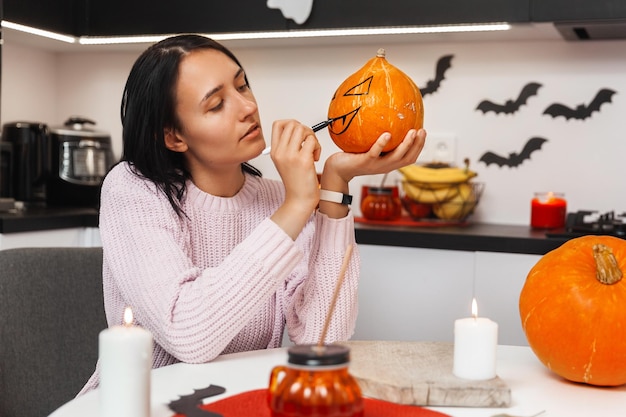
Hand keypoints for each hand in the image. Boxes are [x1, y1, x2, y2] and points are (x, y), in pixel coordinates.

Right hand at [269, 120, 322, 238]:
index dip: (291, 124)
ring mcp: (291, 156)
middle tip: (308, 142)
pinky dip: (317, 146)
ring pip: (302, 129)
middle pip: (292, 123)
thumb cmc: (296, 183)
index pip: (278, 124)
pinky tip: (315, 157)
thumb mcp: (284, 162)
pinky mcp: (303, 160)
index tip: (298, 134)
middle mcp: (280, 152)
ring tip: (312, 150)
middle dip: (304, 130)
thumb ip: (287, 146)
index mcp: (274, 151)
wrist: (299, 200)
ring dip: (311, 137)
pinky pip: (312, 141)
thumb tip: (298, 130)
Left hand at [322, 128, 426, 185]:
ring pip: (396, 157)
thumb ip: (377, 137)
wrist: (337, 169)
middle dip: (417, 145)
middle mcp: (385, 166)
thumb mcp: (368, 146)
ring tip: (412, 132)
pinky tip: (387, 134)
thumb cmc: (352, 156)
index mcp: (388, 162)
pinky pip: (375, 153)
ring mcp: (376, 165)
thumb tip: (383, 116)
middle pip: (408, 158)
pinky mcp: (365, 162)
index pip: (410, 157)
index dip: (419, 146)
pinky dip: (382, 144)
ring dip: (406, 145)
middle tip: (422, 131)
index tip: (423, 132)